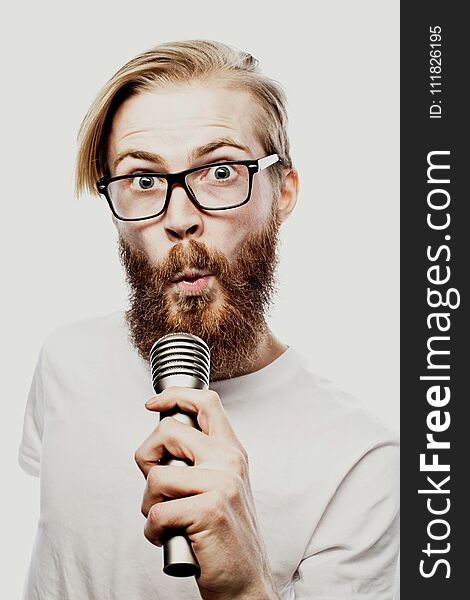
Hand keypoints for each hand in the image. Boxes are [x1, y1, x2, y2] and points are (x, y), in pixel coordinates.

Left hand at [134, 387, 278, 599]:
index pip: (206, 403)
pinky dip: (153, 531)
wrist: (246, 580)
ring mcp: (221, 484)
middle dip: (146, 456)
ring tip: (165, 519)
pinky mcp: (209, 510)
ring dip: (148, 504)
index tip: (153, 404)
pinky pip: (157, 512)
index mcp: (232, 451)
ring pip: (156, 477)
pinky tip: (168, 537)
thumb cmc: (225, 534)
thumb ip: (200, 460)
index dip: (175, 396)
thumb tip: (160, 445)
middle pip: (168, 431)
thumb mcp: (223, 485)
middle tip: (153, 483)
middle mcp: (229, 461)